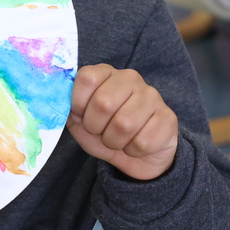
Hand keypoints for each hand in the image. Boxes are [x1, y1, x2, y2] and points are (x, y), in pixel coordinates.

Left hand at [68, 64, 178, 180]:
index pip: (86, 78)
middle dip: (96, 127)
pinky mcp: (168, 118)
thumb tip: (61, 105)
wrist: (139, 155)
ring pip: (123, 125)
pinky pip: (142, 142)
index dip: (79, 103)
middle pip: (103, 103)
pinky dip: (133, 151)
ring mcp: (152, 96)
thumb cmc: (107, 133)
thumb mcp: (82, 123)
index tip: (81, 115)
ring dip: (114, 142)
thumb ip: (71, 112)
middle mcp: (130, 78)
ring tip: (118, 140)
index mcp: (106, 74)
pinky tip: (136, 145)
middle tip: (101, 132)